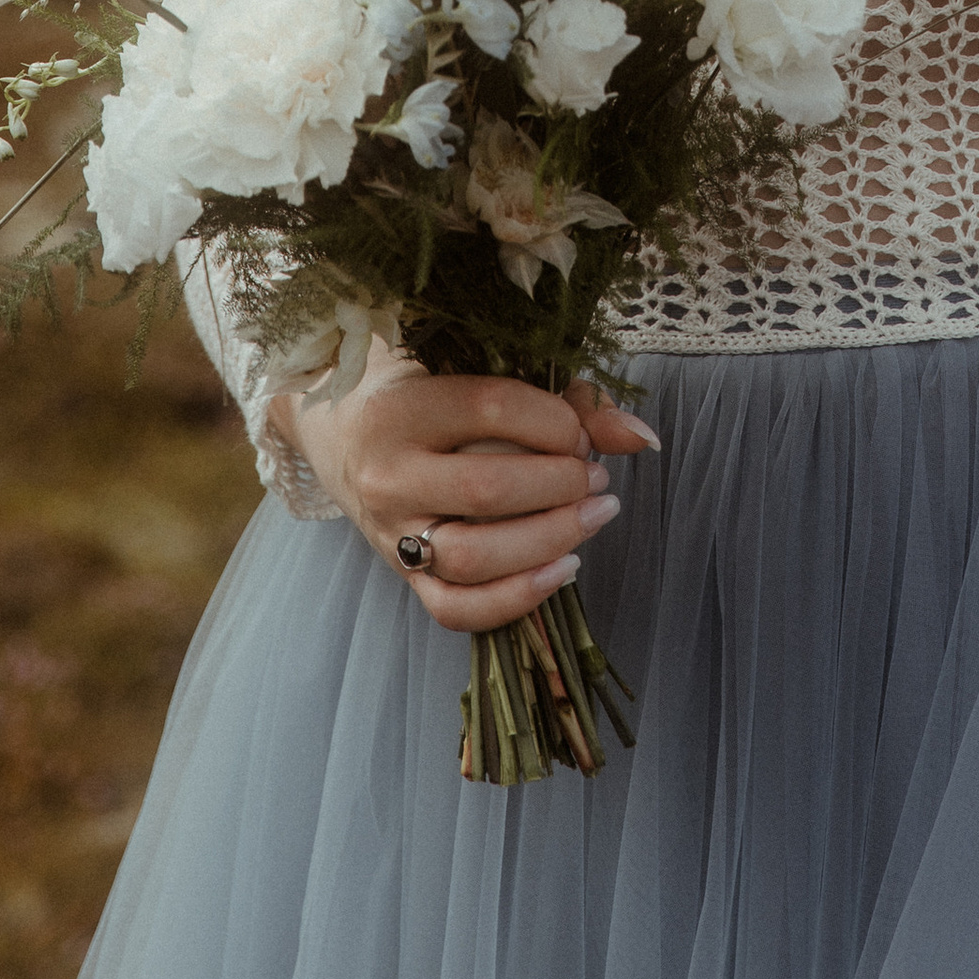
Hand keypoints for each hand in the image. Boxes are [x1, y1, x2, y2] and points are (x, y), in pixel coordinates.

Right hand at [277, 356, 656, 635]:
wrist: (337, 428)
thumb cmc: (421, 387)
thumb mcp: (473, 369)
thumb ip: (559, 398)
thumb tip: (640, 436)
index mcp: (402, 407)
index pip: (492, 409)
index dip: (554, 420)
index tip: (580, 429)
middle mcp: (388, 474)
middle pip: (487, 489)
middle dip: (561, 485)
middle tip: (596, 475)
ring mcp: (392, 533)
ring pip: (476, 556)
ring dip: (551, 539)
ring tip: (594, 514)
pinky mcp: (402, 576)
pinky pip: (456, 608)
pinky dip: (517, 599)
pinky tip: (564, 570)